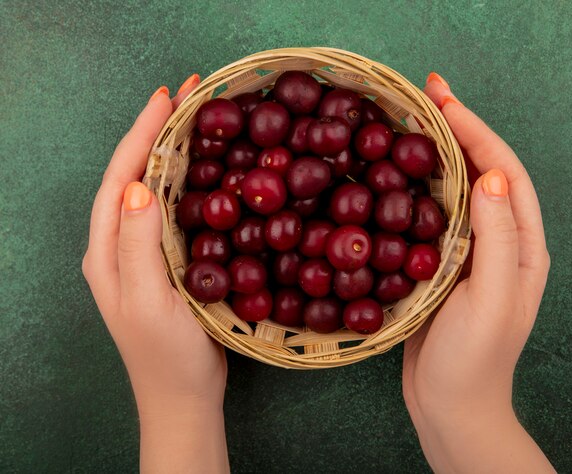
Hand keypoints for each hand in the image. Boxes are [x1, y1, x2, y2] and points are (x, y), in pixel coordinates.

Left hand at [82, 75, 228, 472]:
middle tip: (189, 96)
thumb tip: (140, 186)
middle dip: (156, 132)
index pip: (120, 179)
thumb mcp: (149, 302)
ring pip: (154, 190)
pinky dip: (187, 182)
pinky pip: (173, 211)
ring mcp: (144, 254)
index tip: (168, 97)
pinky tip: (207, 171)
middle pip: (134, 176)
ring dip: (172, 151)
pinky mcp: (167, 262)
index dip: (140, 135)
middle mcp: (119, 245)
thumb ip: (138, 245)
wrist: (184, 397)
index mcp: (107, 250)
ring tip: (198, 120)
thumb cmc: (166, 356)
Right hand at [402, 73, 552, 472]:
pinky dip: (413, 189)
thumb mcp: (493, 298)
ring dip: (433, 154)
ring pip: (452, 191)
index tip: (443, 101)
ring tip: (408, 122)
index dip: (476, 132)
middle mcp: (498, 242)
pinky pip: (428, 217)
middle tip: (424, 94)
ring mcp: (466, 254)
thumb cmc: (473, 360)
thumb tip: (492, 175)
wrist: (448, 407)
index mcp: (522, 246)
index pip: (505, 173)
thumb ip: (500, 237)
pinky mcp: (438, 266)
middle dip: (456, 130)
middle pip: (480, 173)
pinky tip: (392, 176)